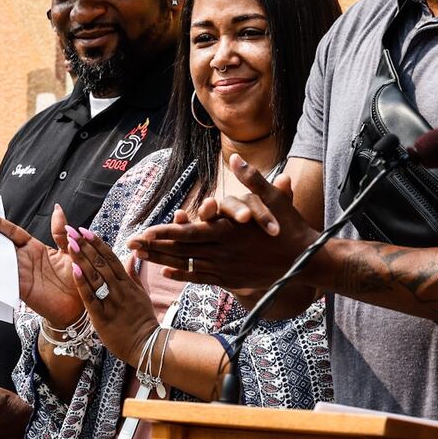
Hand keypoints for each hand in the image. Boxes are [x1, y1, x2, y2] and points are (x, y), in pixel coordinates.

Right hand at [0, 203, 81, 326]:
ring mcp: (21, 274)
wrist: (80, 305)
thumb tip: (57, 208)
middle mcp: (25, 260)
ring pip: (0, 261)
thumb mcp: (70, 251)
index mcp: (34, 248)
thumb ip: (61, 232)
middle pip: (1, 245)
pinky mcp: (22, 289)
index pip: (13, 232)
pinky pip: (6, 280)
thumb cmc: (76, 278)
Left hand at [65, 227, 157, 359]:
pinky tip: (74, 269)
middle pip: (101, 263)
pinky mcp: (102, 317)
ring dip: (82, 258)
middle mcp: (119, 289)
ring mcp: (111, 302)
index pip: (111, 257)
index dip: (97, 243)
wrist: (147, 345)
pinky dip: (82, 283)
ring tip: (70, 243)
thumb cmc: (143, 320)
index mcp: (127, 283)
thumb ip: (133, 275)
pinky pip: (90, 297)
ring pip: (95, 276)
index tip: (86, 230)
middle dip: (85, 246)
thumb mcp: (141, 294)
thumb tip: (132, 257)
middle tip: (72, 231)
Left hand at [130, 155, 314, 290]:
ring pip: (187, 265)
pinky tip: (167, 273)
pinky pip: (202, 278)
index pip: (189, 233)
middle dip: (154, 247)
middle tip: (130, 244)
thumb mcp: (274, 199)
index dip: (165, 233)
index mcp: (228, 232)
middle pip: (181, 250)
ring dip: (162, 262)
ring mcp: (226, 268)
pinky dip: (183, 275)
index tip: (144, 232)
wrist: (307, 261)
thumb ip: (252, 180)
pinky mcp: (232, 279)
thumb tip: (236, 158)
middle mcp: (223, 252)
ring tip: (140, 258)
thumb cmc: (291, 227)